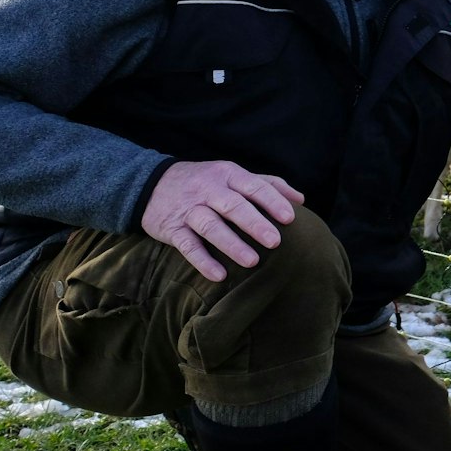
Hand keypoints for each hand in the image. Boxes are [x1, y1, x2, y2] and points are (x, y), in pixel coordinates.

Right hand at [141, 160, 304, 282]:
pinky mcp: (171, 228)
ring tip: (252, 261)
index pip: (253, 186)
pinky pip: (187, 245)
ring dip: (231, 244)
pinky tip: (219, 275)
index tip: (290, 218)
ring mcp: (188, 209)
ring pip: (210, 225)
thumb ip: (267, 184)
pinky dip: (202, 260)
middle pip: (233, 205)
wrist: (149, 183)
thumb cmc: (205, 182)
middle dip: (254, 223)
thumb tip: (301, 200)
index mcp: (227, 175)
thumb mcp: (233, 175)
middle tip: (275, 242)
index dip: (272, 201)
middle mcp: (208, 190)